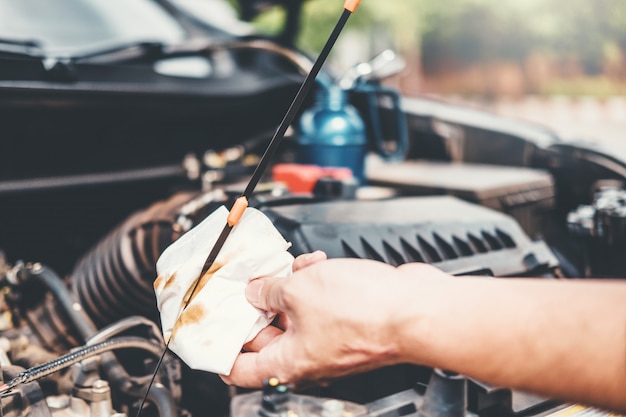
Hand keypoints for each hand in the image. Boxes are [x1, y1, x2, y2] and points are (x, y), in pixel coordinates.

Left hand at [222, 253, 448, 387]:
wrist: (416, 309)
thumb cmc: (365, 313)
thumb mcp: (299, 290)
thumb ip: (270, 289)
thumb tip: (257, 289)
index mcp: (289, 362)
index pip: (241, 370)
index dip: (221, 354)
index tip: (210, 337)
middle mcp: (310, 355)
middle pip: (267, 336)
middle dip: (255, 307)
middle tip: (244, 286)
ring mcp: (331, 338)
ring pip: (295, 313)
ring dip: (287, 287)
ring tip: (286, 267)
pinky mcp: (350, 320)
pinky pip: (320, 302)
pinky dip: (314, 282)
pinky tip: (315, 262)